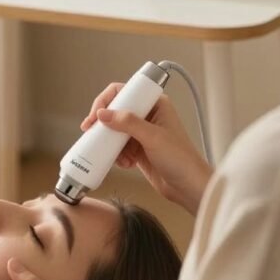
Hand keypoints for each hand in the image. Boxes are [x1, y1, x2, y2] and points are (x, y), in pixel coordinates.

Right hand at [81, 84, 212, 215]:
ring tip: (118, 156)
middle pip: (116, 111)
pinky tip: (126, 163)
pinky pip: (118, 147)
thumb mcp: (153, 137)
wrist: (188, 187)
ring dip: (111, 144)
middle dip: (104, 124)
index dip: (107, 101)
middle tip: (91, 132)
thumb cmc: (181, 159)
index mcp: (155, 104)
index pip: (125, 92)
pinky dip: (117, 156)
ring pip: (115, 131)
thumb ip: (128, 123)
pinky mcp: (138, 149)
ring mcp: (142, 133)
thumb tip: (103, 114)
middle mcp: (148, 115)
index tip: (96, 115)